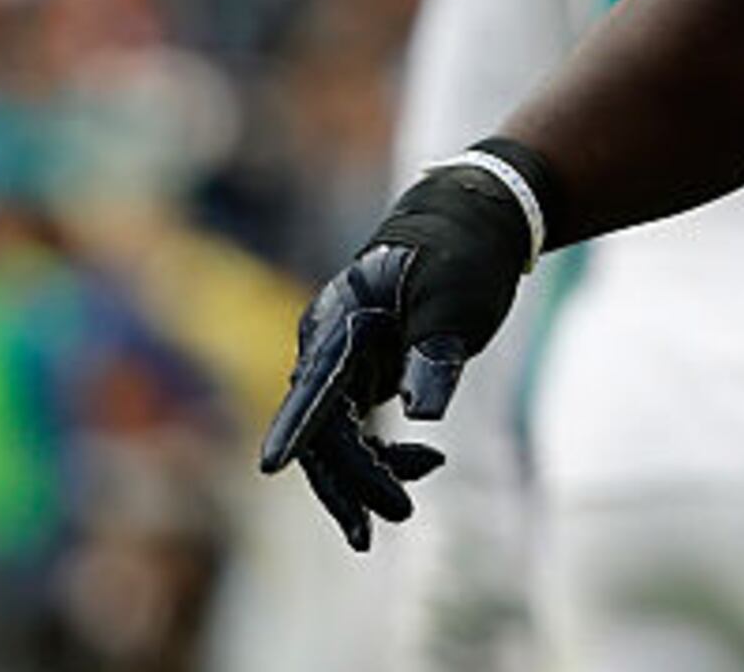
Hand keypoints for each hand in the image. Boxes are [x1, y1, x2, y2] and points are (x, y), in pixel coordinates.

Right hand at [258, 160, 537, 549]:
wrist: (471, 224)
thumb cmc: (463, 257)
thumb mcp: (457, 304)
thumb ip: (435, 356)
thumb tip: (421, 414)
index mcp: (343, 320)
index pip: (314, 383)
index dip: (295, 427)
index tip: (272, 466)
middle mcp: (327, 342)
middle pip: (322, 425)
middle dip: (351, 479)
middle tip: (392, 519)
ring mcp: (339, 360)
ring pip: (334, 436)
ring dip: (363, 478)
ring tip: (401, 512)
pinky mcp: (358, 374)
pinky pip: (353, 429)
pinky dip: (380, 456)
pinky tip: (416, 466)